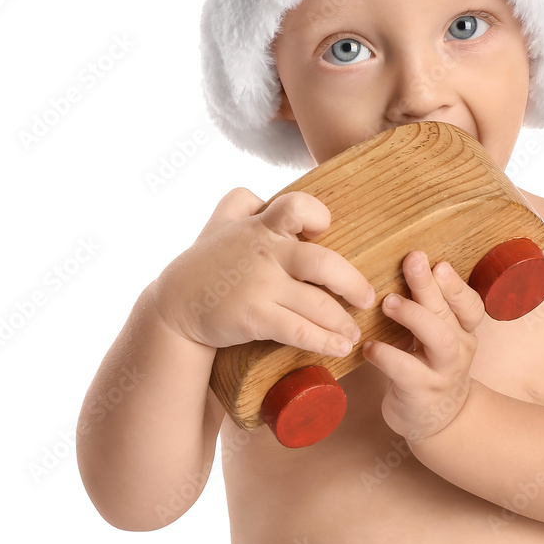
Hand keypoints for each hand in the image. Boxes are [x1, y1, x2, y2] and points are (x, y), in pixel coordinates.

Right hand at [153, 188, 374, 354]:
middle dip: (352, 282)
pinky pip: (298, 330)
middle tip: (368, 297)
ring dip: (342, 321)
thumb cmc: (206, 262)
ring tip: (354, 333)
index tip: (325, 233)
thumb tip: (267, 195)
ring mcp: (260, 286)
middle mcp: (265, 253)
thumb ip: (244, 202)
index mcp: (262, 227)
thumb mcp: (221, 221)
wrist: (175, 305)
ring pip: (316, 303)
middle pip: (322, 262)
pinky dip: (323, 341)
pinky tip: (339, 348)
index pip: (297, 207)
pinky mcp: (253, 317)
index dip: (318, 216)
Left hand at [362, 250, 484, 442]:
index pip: (471, 305)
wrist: (441, 422)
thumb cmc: (430, 366)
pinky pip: (407, 371)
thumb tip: (404, 267)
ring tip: (388, 303)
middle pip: (450, 315)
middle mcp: (459, 349)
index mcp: (463, 331)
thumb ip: (427, 309)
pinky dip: (387, 355)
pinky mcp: (421, 393)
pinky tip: (369, 347)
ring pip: (441, 340)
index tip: (438, 263)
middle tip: (412, 261)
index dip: (457, 285)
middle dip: (430, 286)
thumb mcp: (436, 337)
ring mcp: (443, 373)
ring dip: (414, 316)